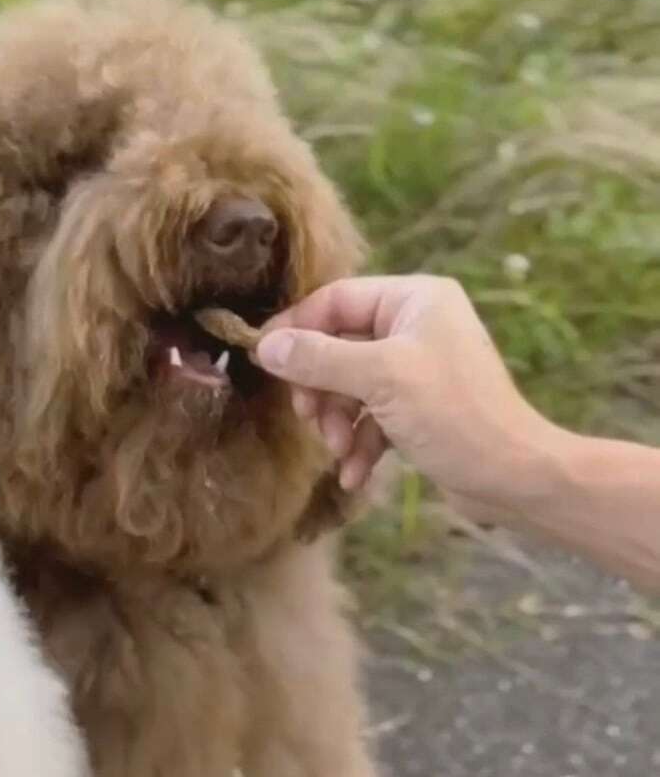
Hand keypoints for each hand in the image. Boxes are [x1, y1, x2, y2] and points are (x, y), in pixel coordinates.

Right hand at [256, 275, 556, 515]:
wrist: (513, 477)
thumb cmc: (455, 415)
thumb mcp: (380, 380)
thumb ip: (319, 359)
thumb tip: (264, 346)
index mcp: (415, 299)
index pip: (336, 300)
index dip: (297, 328)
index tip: (263, 360)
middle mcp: (416, 326)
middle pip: (337, 345)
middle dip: (320, 388)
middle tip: (309, 417)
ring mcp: (416, 369)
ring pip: (349, 386)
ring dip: (337, 421)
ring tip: (340, 450)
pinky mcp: (417, 409)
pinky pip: (370, 416)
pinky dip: (359, 443)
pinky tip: (356, 475)